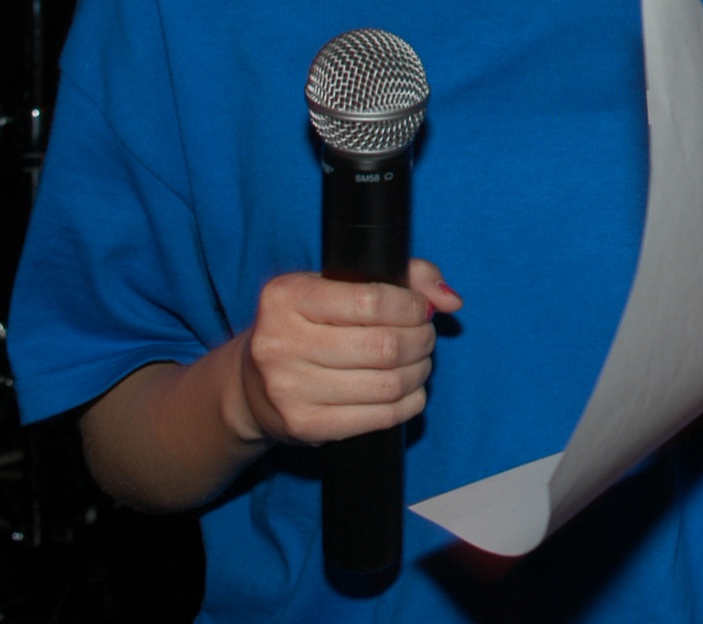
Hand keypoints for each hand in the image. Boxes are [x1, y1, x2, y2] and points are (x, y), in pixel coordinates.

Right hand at [237, 259, 462, 444]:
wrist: (253, 384)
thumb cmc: (307, 326)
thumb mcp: (337, 286)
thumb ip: (402, 277)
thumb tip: (450, 298)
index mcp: (286, 297)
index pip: (371, 301)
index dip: (411, 306)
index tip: (421, 309)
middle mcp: (280, 342)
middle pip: (384, 346)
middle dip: (421, 340)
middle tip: (424, 337)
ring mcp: (290, 389)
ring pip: (387, 384)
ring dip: (419, 372)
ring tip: (419, 362)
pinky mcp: (305, 426)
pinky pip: (379, 417)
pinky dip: (409, 403)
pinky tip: (409, 391)